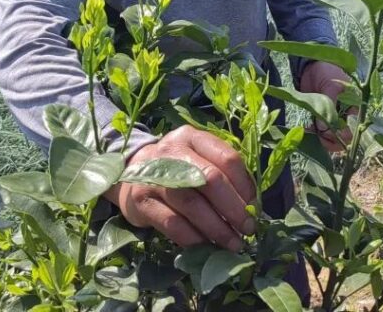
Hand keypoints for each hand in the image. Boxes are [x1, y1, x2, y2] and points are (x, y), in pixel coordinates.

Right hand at [106, 125, 255, 251]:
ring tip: (233, 243)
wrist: (128, 174)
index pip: (226, 158)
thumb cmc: (175, 168)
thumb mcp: (196, 157)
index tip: (254, 207)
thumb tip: (251, 205)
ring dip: (217, 228)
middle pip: (210, 180)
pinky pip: (173, 223)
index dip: (245, 185)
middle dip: (234, 209)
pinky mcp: (141, 200)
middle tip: (248, 229)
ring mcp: (153, 176)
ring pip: (192, 204)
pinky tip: (207, 246)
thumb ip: (221, 172)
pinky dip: (194, 238)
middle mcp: (171, 151)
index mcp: (191, 137)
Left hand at [301, 61, 354, 151]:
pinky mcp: (320, 118)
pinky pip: (319, 132)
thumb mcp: (331, 85)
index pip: (354, 128)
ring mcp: (332, 118)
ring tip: (311, 131)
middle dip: (332, 139)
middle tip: (320, 135)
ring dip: (321, 138)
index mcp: (354, 107)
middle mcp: (345, 115)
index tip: (331, 132)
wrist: (311, 66)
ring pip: (330, 137)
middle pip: (343, 138)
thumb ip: (329, 104)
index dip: (344, 134)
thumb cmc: (327, 71)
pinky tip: (307, 129)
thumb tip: (323, 127)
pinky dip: (313, 133)